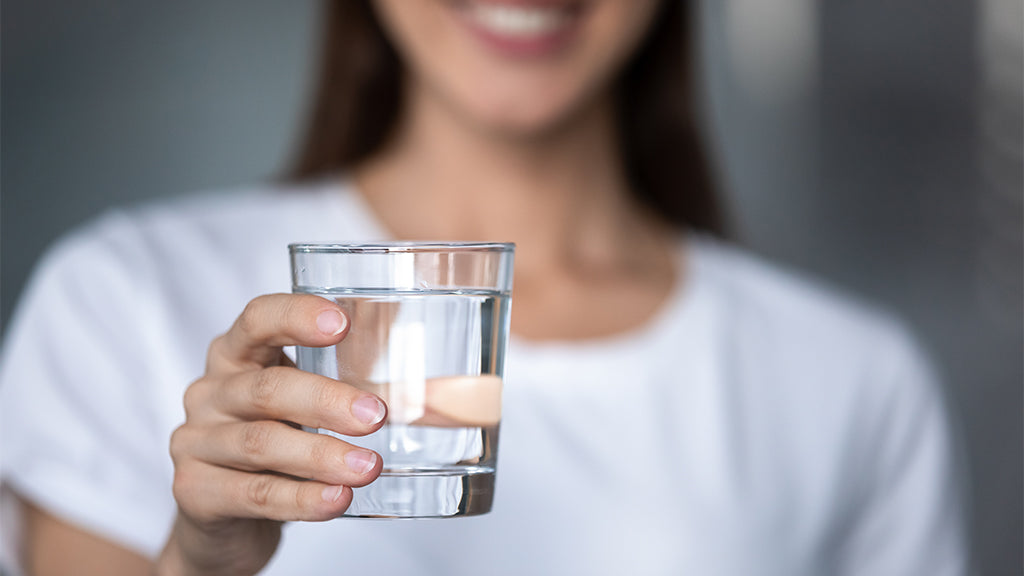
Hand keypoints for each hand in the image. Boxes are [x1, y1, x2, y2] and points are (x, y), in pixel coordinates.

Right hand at [156, 294, 386, 574]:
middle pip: (266, 388)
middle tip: (378, 416)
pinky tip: (336, 499)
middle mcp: (210, 392)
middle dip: (326, 400)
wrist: (222, 515)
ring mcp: (196, 442)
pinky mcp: (196, 491)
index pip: (257, 320)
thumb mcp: (299, 408)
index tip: (342, 323)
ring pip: (262, 443)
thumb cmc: (275, 443)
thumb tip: (436, 394)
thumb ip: (342, 389)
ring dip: (321, 455)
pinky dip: (301, 498)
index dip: (296, 316)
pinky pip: (255, 494)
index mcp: (236, 356)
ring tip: (369, 467)